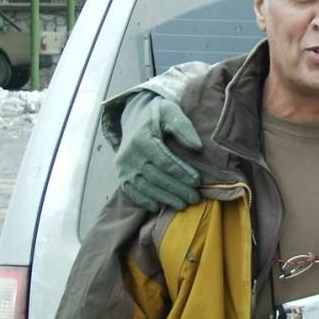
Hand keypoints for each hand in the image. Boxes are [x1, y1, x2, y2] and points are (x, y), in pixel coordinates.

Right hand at [115, 92, 202, 211]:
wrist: (134, 117)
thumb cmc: (158, 115)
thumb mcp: (171, 112)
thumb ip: (183, 127)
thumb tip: (197, 147)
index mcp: (142, 137)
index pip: (164, 160)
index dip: (181, 173)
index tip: (197, 181)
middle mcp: (129, 154)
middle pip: (156, 176)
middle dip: (177, 189)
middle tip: (194, 198)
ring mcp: (123, 166)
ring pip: (145, 187)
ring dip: (164, 198)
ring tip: (183, 204)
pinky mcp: (121, 175)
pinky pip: (132, 191)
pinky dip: (145, 201)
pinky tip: (159, 206)